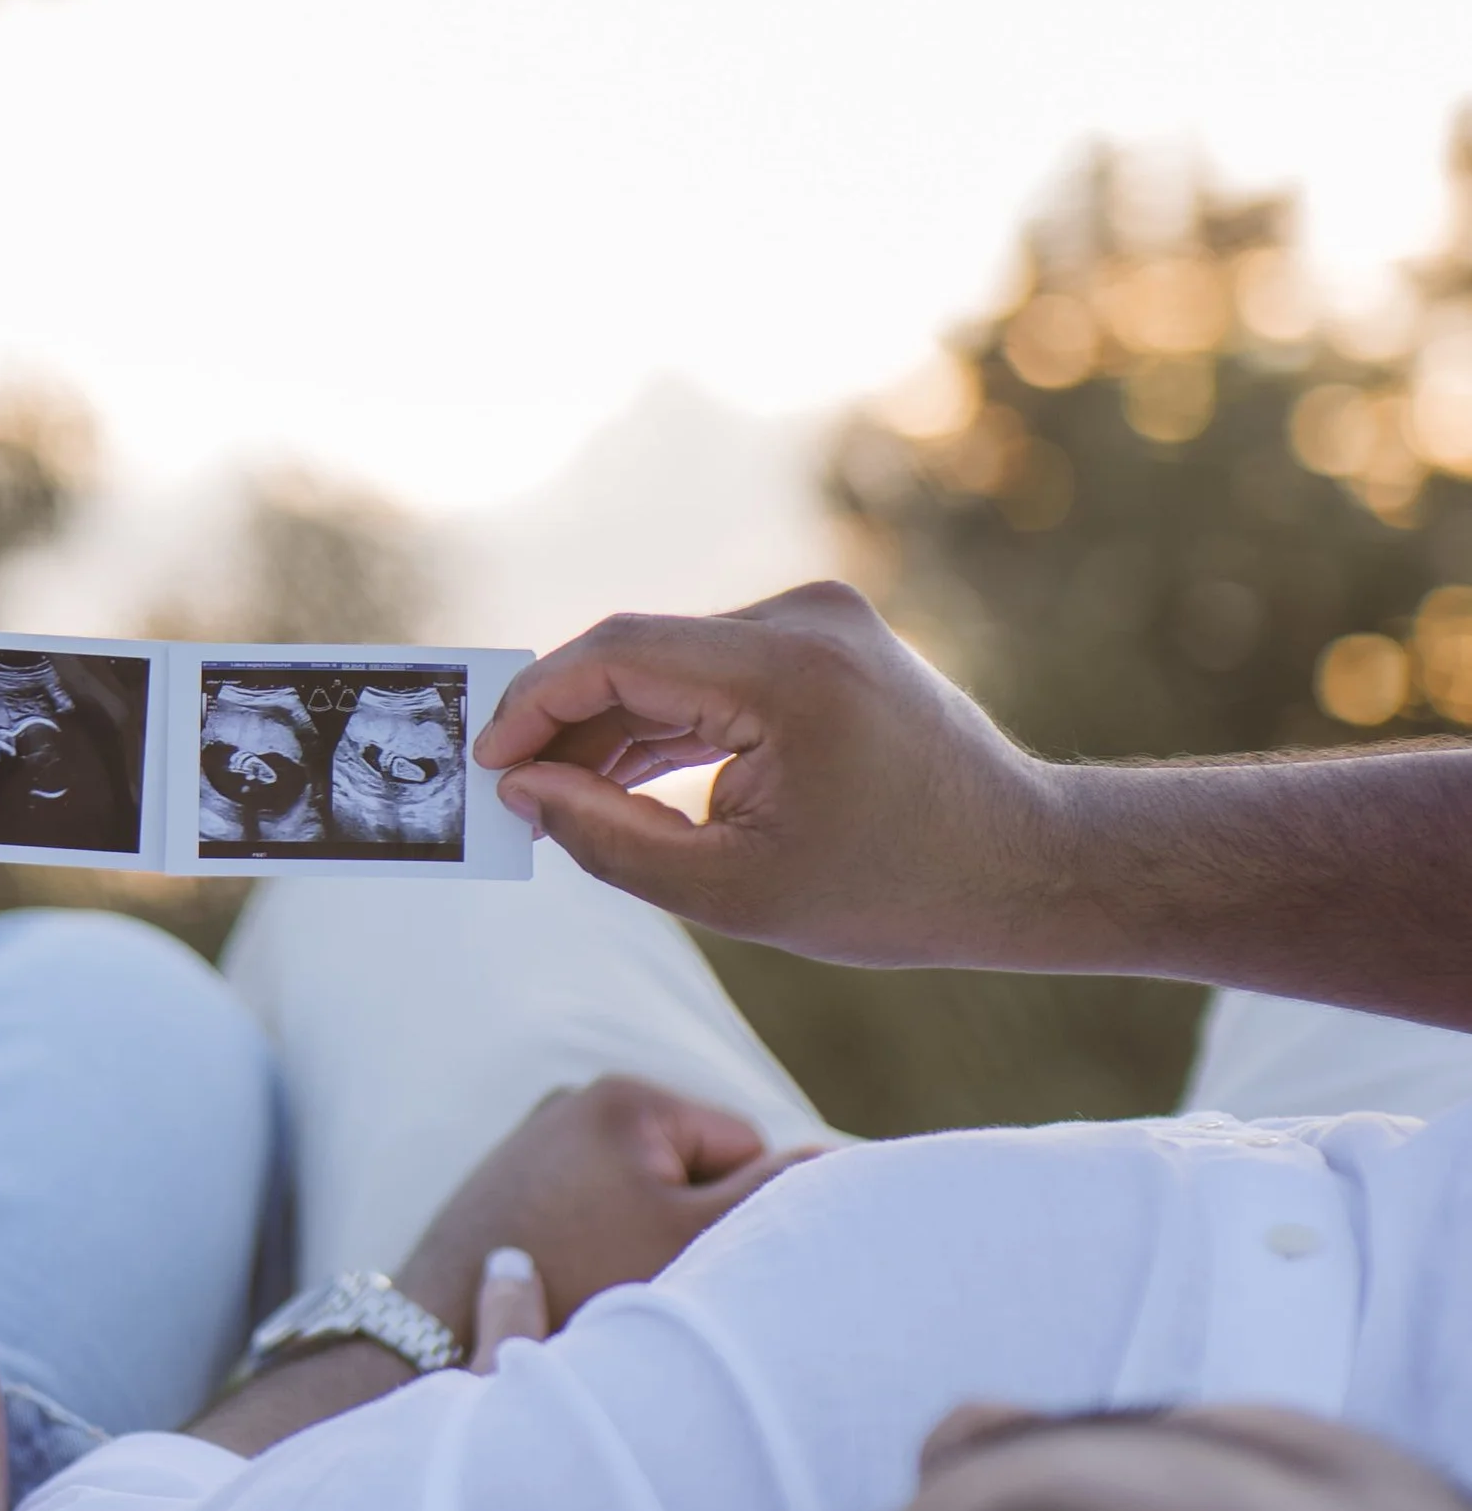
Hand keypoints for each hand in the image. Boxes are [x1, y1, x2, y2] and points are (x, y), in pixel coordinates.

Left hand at [392, 1074, 817, 1340]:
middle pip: (688, 1170)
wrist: (439, 1332)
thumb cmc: (575, 1282)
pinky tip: (574, 1288)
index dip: (740, 1216)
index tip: (701, 1264)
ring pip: (638, 1199)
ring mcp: (533, 1143)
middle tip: (653, 1282)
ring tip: (607, 1289)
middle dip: (687, 1225)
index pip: (742, 1146)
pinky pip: (586, 1216)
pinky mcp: (506, 1188)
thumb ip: (773, 1194)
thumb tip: (844, 1159)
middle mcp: (574, 1101)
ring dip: (641, 1241)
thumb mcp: (691, 1238)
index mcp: (627, 1095)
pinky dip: (594, 1249)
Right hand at [472, 579, 1063, 968]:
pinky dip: (664, 720)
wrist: (1024, 863)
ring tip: (559, 800)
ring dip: (610, 724)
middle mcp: (803, 618)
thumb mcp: (732, 892)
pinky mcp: (823, 638)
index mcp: (787, 671)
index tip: (486, 766)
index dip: (534, 704)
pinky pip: (712, 668)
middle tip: (511, 796)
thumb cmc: (892, 891)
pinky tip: (621, 777)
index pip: (617, 653)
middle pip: (638, 650)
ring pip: (670, 660)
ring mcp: (818, 619)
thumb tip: (523, 788)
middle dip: (564, 722)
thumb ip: (609, 839)